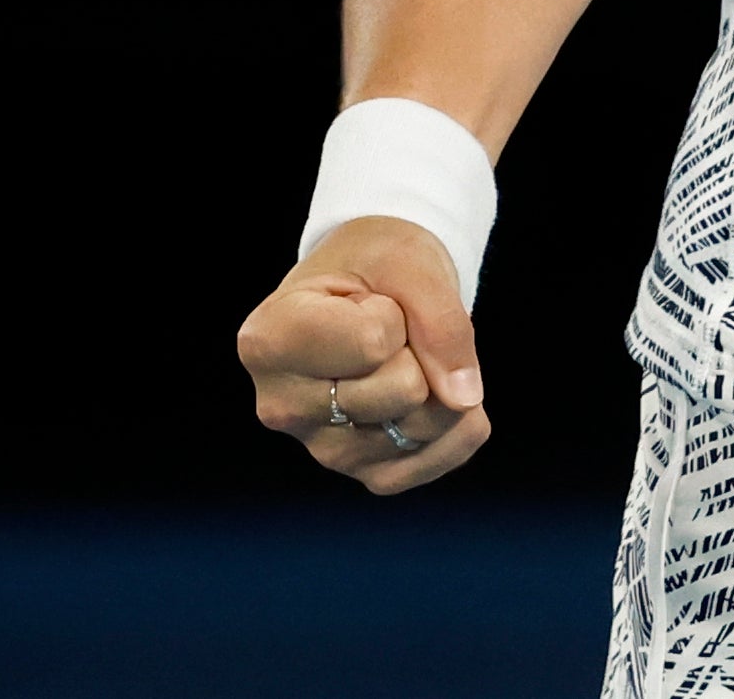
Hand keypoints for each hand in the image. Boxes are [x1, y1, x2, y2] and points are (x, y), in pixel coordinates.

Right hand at [237, 216, 491, 492]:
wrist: (370, 285)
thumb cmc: (376, 264)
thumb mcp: (410, 263)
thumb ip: (441, 322)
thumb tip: (464, 399)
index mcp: (269, 342)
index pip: (373, 344)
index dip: (395, 314)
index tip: (368, 302)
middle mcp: (281, 407)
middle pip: (405, 391)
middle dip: (420, 349)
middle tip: (389, 329)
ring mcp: (321, 448)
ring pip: (425, 427)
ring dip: (442, 382)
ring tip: (400, 355)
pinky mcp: (363, 471)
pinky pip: (438, 457)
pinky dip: (458, 424)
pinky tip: (435, 390)